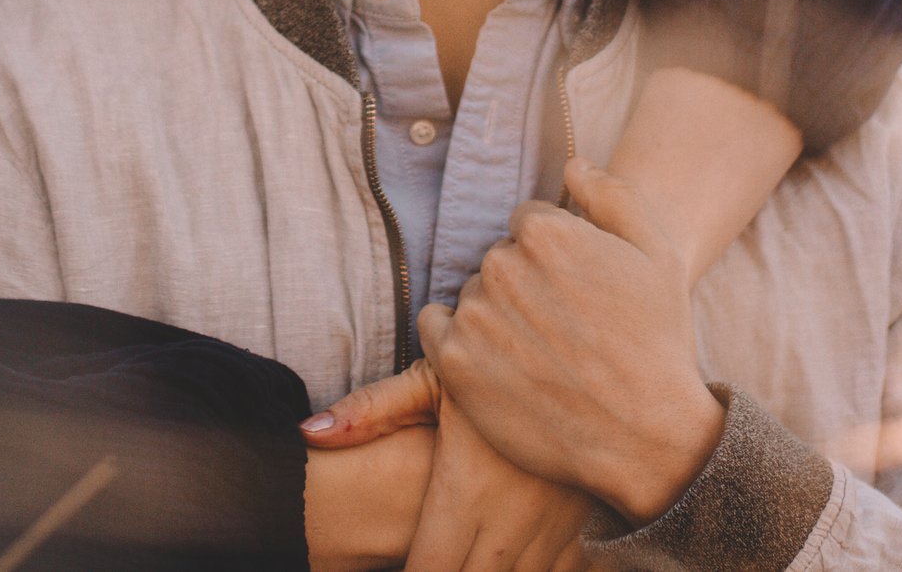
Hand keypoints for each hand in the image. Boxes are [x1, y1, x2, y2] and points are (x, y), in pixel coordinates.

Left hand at [303, 358, 589, 571]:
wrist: (593, 351)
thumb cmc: (504, 360)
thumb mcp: (436, 375)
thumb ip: (372, 408)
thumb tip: (308, 432)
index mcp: (468, 487)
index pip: (430, 568)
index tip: (398, 570)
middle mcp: (513, 516)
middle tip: (422, 566)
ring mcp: (556, 525)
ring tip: (463, 561)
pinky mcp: (587, 523)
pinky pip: (561, 571)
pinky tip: (508, 560)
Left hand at [418, 157, 724, 524]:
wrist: (644, 436)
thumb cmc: (657, 343)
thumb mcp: (658, 255)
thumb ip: (613, 196)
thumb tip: (572, 163)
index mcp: (546, 231)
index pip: (528, 224)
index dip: (557, 258)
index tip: (579, 293)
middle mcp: (502, 265)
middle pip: (499, 259)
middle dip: (525, 285)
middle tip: (563, 329)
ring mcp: (475, 314)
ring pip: (474, 294)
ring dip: (496, 314)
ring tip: (540, 354)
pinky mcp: (454, 362)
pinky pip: (436, 327)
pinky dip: (458, 340)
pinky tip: (498, 363)